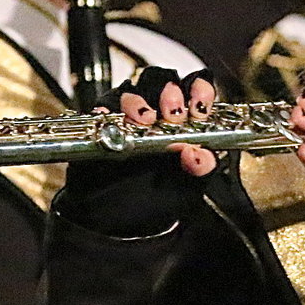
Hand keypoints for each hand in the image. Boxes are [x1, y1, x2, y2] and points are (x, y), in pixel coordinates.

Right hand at [59, 66, 217, 236]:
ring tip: (143, 119)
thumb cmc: (155, 202)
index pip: (196, 93)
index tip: (200, 105)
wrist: (118, 222)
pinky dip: (105, 110)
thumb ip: (199, 172)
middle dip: (170, 93)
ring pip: (132, 91)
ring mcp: (129, 118)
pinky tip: (108, 118)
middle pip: (164, 82)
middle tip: (172, 112)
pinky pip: (102, 108)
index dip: (200, 91)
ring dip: (138, 101)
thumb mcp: (185, 191)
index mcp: (186, 125)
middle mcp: (158, 115)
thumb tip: (202, 156)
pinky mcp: (102, 125)